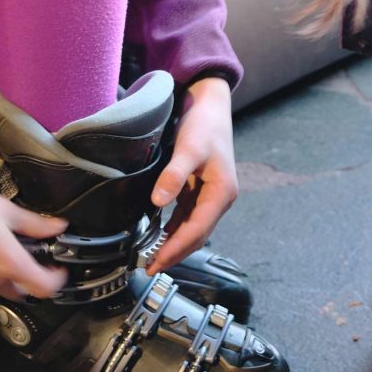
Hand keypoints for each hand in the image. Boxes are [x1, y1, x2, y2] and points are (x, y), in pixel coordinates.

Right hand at [0, 172, 67, 299]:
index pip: (45, 289)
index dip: (57, 281)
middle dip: (27, 276)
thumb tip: (58, 227)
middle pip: (20, 290)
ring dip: (1, 273)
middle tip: (26, 253)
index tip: (58, 268)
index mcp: (8, 262)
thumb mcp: (3, 208)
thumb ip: (34, 223)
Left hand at [146, 76, 237, 274]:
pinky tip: (159, 236)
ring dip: (174, 244)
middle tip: (149, 268)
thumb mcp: (188, 148)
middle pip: (196, 235)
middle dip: (174, 253)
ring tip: (152, 258)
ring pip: (192, 228)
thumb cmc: (203, 124)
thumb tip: (158, 202)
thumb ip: (173, 176)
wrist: (210, 103)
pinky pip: (187, 216)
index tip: (155, 264)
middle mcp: (219, 198)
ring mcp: (211, 195)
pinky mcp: (201, 189)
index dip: (175, 250)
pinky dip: (174, 229)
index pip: (196, 231)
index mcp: (221, 193)